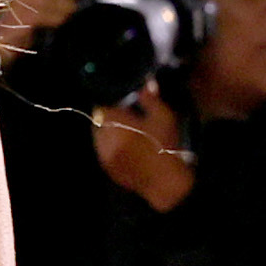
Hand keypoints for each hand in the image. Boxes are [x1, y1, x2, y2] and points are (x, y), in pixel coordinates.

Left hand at [90, 82, 193, 212]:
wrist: (166, 182)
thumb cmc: (166, 146)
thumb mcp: (164, 117)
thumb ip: (150, 98)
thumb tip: (145, 83)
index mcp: (115, 124)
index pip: (101, 107)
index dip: (112, 105)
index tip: (124, 107)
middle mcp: (104, 139)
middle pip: (99, 122)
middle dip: (110, 119)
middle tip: (128, 121)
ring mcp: (104, 156)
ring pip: (100, 138)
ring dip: (109, 134)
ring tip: (129, 136)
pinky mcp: (107, 169)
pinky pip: (104, 153)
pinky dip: (112, 149)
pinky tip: (129, 151)